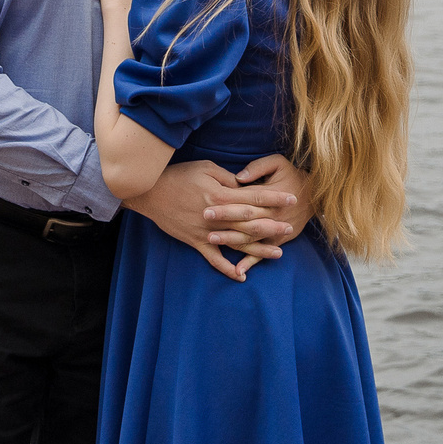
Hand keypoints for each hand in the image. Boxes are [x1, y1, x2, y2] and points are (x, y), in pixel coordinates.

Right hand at [122, 158, 296, 281]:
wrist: (151, 193)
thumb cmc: (179, 175)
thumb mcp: (205, 167)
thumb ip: (227, 177)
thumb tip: (244, 185)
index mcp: (221, 194)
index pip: (254, 197)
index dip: (274, 198)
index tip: (291, 198)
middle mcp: (217, 216)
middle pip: (250, 223)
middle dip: (273, 225)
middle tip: (291, 227)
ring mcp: (207, 231)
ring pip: (238, 243)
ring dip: (259, 249)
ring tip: (278, 252)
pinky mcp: (196, 242)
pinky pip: (214, 259)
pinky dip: (227, 268)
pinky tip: (241, 276)